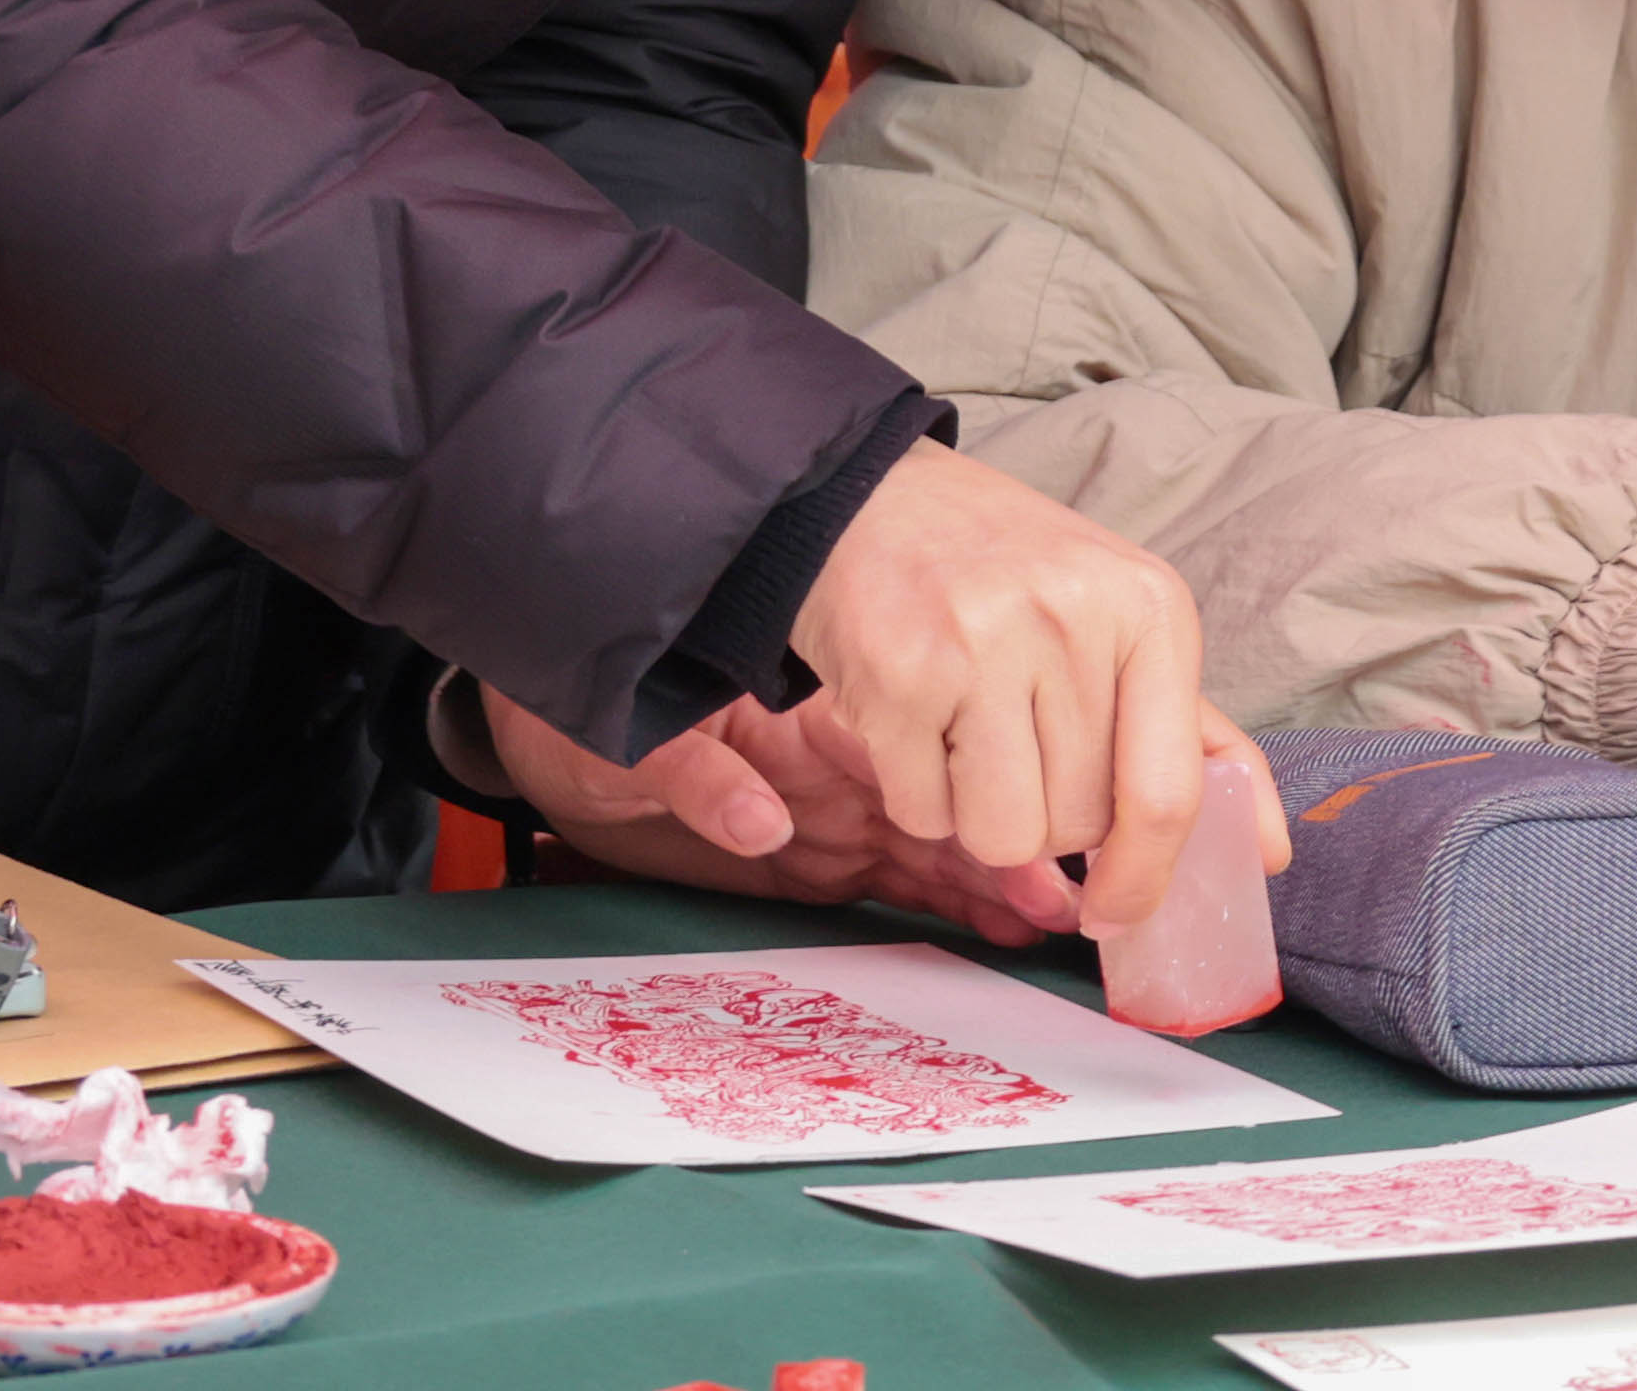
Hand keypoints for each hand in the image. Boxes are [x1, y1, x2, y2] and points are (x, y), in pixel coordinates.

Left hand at [493, 691, 1083, 943]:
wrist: (541, 726)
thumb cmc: (581, 718)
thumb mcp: (627, 736)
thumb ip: (693, 772)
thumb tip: (756, 823)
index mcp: (807, 723)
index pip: (915, 751)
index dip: (979, 790)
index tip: (1033, 835)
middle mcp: (840, 764)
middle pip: (957, 800)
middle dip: (1030, 837)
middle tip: (1095, 883)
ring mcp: (843, 804)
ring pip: (952, 842)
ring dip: (1013, 876)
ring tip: (1081, 910)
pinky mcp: (828, 846)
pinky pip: (915, 874)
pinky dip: (971, 898)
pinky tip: (1025, 918)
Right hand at [782, 441, 1255, 935]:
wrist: (872, 498)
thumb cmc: (1012, 573)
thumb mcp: (1124, 621)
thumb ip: (1194, 736)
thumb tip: (1267, 850)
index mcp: (1150, 608)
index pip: (1170, 792)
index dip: (1147, 877)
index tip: (1122, 912)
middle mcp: (1073, 621)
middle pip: (1079, 824)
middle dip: (1048, 816)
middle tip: (1019, 742)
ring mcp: (982, 645)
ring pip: (1003, 835)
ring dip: (981, 815)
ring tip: (969, 734)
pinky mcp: (898, 676)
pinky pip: (925, 813)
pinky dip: (919, 793)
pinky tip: (918, 720)